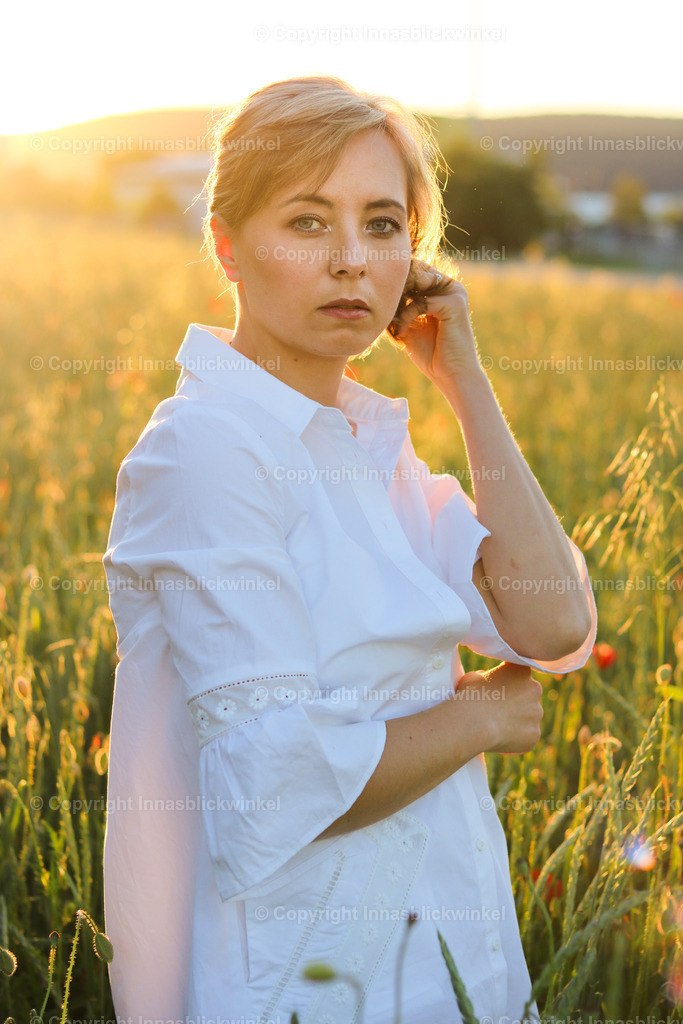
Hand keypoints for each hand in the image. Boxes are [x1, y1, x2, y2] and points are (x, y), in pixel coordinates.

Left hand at [387, 258, 480, 384]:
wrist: (451, 376)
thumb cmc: (431, 354)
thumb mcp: (409, 324)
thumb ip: (399, 306)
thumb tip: (377, 291)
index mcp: (442, 289)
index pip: (414, 271)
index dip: (394, 284)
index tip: (378, 304)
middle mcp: (451, 286)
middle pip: (414, 273)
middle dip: (394, 292)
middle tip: (382, 313)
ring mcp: (454, 293)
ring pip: (416, 284)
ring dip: (398, 303)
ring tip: (391, 324)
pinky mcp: (454, 304)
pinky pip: (420, 302)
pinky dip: (406, 316)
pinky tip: (401, 333)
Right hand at [453, 662, 543, 754]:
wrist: (473, 723)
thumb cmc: (471, 696)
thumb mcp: (473, 677)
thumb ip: (484, 676)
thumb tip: (484, 678)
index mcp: (521, 671)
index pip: (518, 674)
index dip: (506, 682)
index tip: (495, 690)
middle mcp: (535, 689)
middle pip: (528, 695)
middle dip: (516, 701)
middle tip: (497, 709)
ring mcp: (537, 713)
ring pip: (529, 716)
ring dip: (518, 719)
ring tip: (497, 725)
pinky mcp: (535, 734)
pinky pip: (526, 735)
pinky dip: (516, 737)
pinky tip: (501, 738)